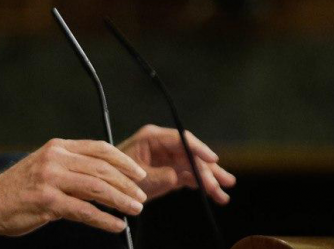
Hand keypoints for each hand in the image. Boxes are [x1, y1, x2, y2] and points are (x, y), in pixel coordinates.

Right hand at [0, 138, 147, 236]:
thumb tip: (108, 177)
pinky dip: (104, 219)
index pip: (100, 148)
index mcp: (59, 147)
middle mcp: (56, 158)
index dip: (123, 161)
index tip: (139, 173)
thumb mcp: (48, 166)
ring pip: (97, 188)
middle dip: (127, 183)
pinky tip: (116, 225)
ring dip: (121, 200)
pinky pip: (84, 211)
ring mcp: (51, 179)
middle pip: (102, 168)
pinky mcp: (47, 202)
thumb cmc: (22, 187)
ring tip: (135, 209)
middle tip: (141, 195)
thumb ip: (74, 166)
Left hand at [118, 124, 235, 203]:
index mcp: (153, 137)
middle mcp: (164, 145)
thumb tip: (177, 176)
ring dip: (209, 179)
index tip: (213, 159)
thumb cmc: (117, 176)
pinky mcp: (170, 171)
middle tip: (225, 181)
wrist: (108, 187)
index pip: (181, 139)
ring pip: (194, 166)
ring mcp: (168, 158)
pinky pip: (190, 176)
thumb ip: (158, 176)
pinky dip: (201, 185)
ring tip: (223, 193)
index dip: (199, 149)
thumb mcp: (137, 177)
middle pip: (192, 154)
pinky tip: (214, 195)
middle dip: (209, 169)